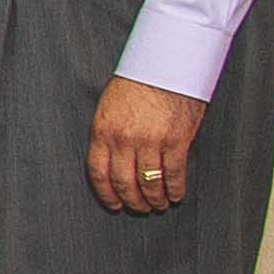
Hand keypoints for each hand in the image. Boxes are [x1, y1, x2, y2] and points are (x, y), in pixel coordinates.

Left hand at [87, 75, 203, 215]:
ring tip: (158, 204)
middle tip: (139, 208)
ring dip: (154, 199)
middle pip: (124, 182)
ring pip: (149, 182)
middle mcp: (124, 140)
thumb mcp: (110, 107)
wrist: (166, 65)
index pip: (98, 173)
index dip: (106, 194)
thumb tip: (113, 162)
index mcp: (103, 131)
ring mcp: (150, 142)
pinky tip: (175, 195)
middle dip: (132, 201)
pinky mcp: (176, 141)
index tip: (114, 205)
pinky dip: (174, 189)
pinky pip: (173, 174)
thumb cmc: (137, 83)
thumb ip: (109, 135)